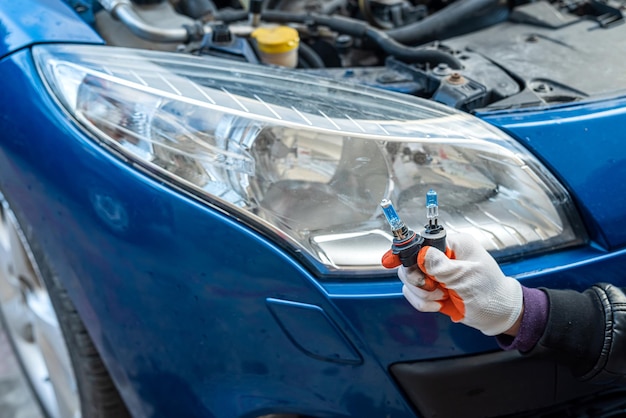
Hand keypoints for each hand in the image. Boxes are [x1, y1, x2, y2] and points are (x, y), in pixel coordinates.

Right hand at [397, 233, 522, 335]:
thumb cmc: (491, 293)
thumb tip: (422, 254)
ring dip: (422, 294)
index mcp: (454, 245)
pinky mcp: (432, 288)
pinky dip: (423, 303)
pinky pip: (413, 294)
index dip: (406, 252)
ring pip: (408, 280)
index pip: (421, 242)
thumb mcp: (467, 279)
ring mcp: (436, 273)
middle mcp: (442, 256)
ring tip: (441, 298)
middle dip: (417, 280)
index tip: (389, 262)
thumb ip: (442, 266)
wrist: (498, 315)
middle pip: (409, 262)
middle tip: (433, 288)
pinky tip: (440, 305)